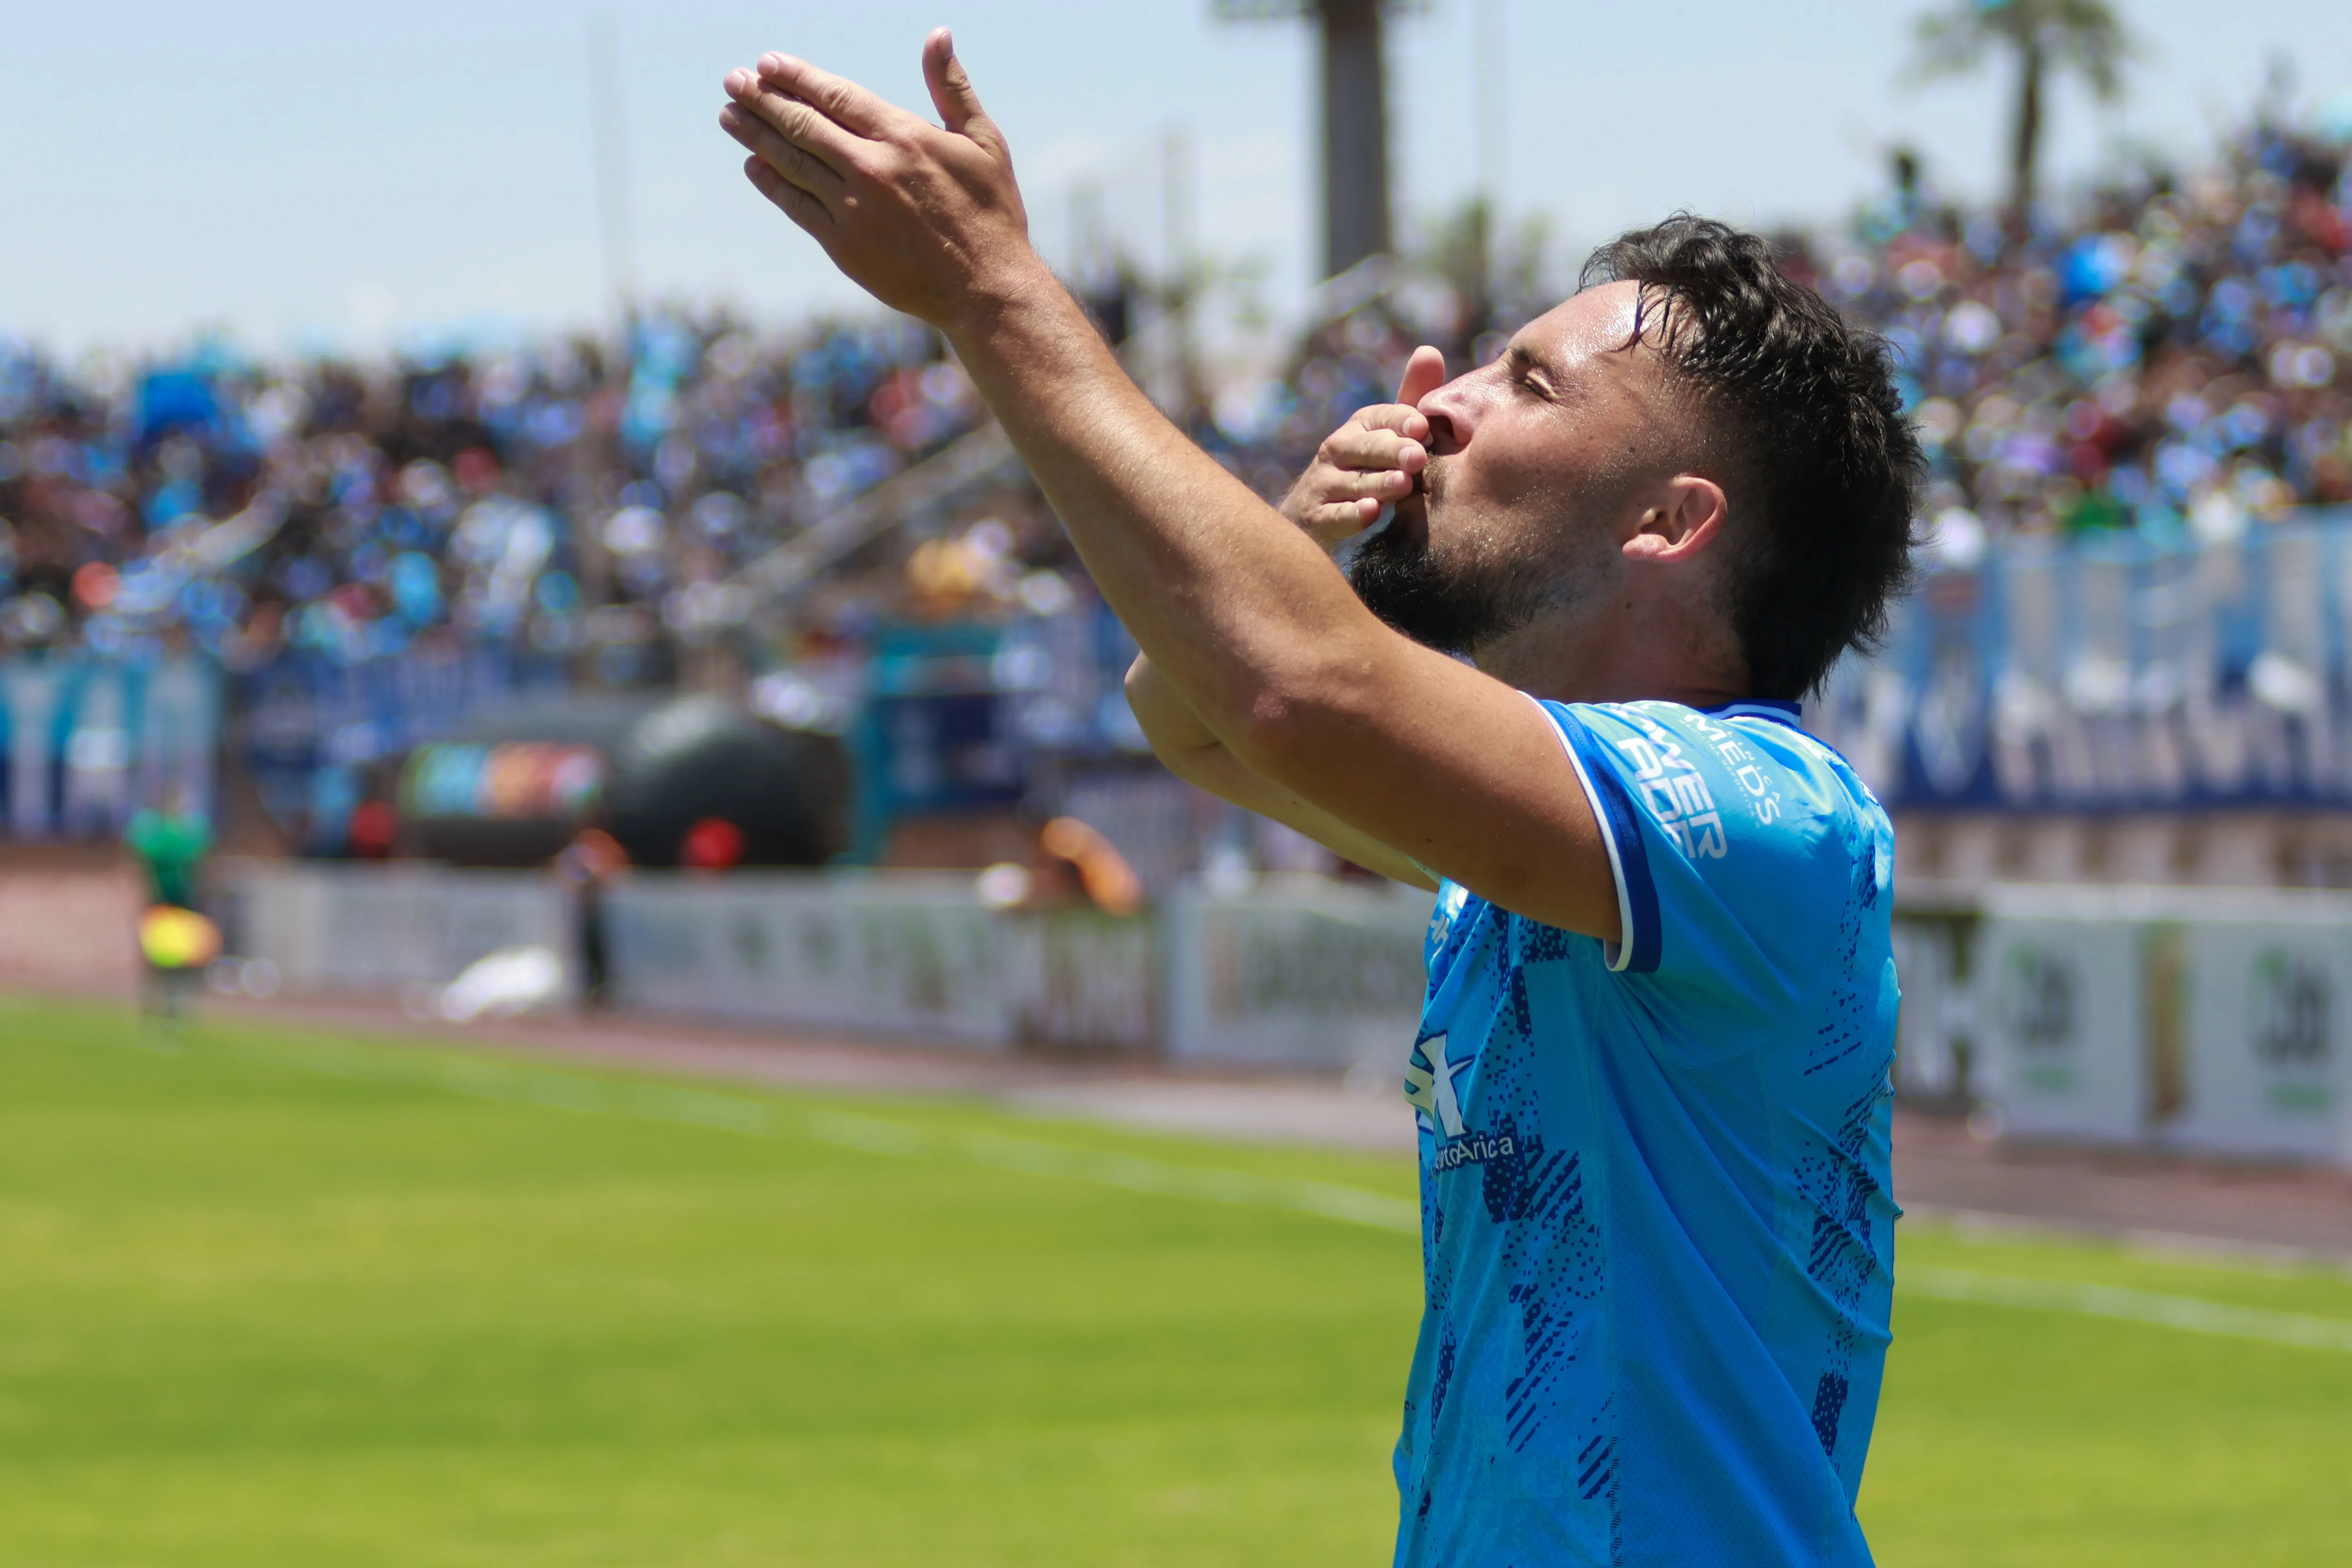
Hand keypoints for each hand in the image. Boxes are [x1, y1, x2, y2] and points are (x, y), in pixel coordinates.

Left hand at [720, 30, 1037, 330]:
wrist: (986, 288)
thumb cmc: (991, 213)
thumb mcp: (984, 142)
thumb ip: (952, 87)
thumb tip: (938, 35)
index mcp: (904, 137)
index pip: (836, 96)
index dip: (796, 77)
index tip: (767, 63)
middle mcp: (872, 168)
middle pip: (803, 124)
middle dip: (762, 98)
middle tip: (733, 81)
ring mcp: (853, 208)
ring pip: (791, 161)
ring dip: (755, 135)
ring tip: (729, 115)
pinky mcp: (843, 246)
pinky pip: (796, 206)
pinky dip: (771, 183)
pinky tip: (755, 165)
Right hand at [1279, 346, 1445, 550]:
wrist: (1314, 516)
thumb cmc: (1365, 469)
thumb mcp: (1387, 435)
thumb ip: (1411, 400)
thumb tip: (1429, 351)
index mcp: (1359, 426)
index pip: (1381, 417)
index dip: (1401, 421)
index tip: (1423, 428)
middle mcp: (1336, 449)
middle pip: (1364, 447)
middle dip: (1391, 450)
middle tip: (1418, 457)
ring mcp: (1323, 484)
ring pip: (1351, 482)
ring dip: (1377, 483)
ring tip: (1402, 485)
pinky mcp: (1315, 518)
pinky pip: (1333, 515)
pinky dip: (1350, 515)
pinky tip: (1370, 513)